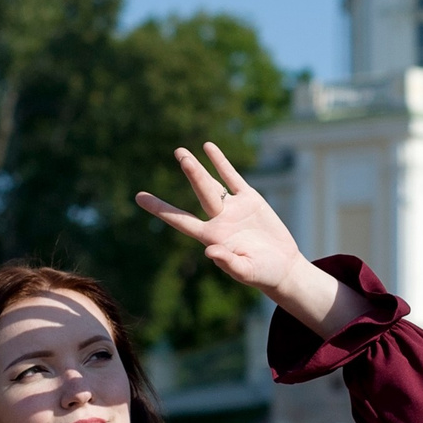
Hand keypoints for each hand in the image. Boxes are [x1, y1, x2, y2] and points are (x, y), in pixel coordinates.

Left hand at [135, 143, 301, 293]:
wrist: (283, 267)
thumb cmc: (262, 274)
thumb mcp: (246, 271)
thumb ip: (229, 263)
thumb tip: (210, 252)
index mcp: (212, 237)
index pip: (181, 220)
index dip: (161, 209)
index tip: (139, 197)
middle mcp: (218, 220)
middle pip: (201, 192)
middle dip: (192, 173)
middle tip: (180, 154)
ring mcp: (233, 208)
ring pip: (212, 184)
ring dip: (199, 168)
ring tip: (180, 152)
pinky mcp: (250, 200)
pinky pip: (233, 178)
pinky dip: (221, 163)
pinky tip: (208, 148)